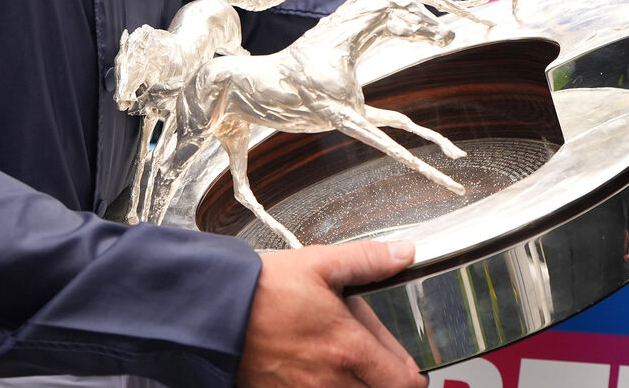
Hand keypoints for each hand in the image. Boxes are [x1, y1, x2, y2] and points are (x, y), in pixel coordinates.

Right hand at [237, 239, 427, 387]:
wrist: (216, 312)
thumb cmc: (263, 290)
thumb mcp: (319, 264)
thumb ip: (367, 260)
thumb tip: (403, 254)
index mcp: (348, 348)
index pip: (405, 382)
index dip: (412, 373)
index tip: (409, 366)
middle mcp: (332, 382)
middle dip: (387, 381)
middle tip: (379, 364)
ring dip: (359, 384)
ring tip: (348, 364)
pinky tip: (320, 371)